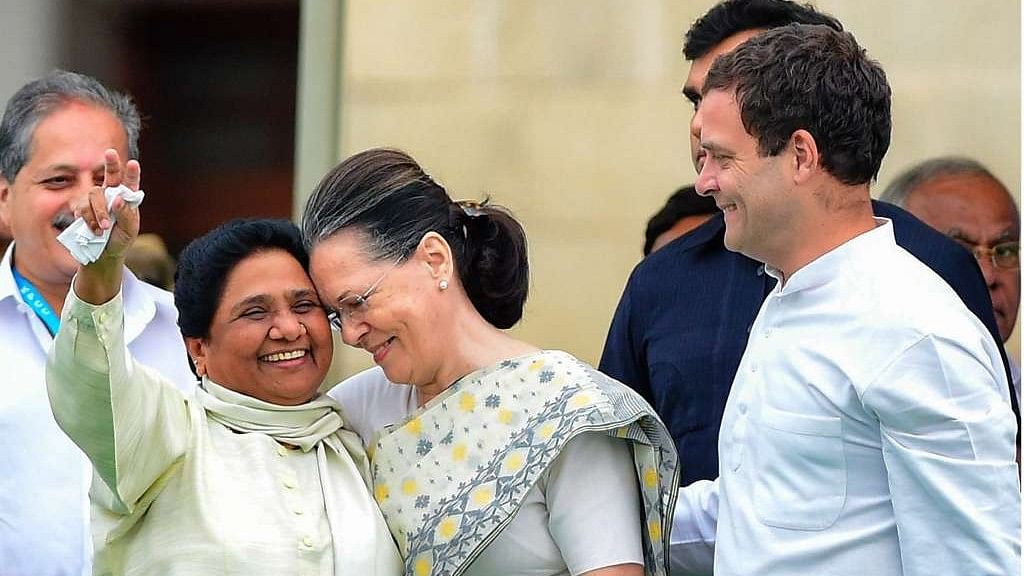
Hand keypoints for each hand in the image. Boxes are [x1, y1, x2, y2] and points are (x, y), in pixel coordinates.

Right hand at [71, 148, 140, 262]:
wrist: (103, 255)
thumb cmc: (120, 240)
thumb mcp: (129, 230)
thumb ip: (126, 215)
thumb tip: (118, 198)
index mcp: (128, 199)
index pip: (130, 183)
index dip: (131, 172)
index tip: (133, 163)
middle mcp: (111, 195)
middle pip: (110, 176)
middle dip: (111, 164)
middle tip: (110, 153)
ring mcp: (95, 200)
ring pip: (94, 194)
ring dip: (99, 211)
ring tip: (104, 228)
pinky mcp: (82, 208)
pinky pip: (81, 207)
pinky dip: (88, 219)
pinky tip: (94, 230)